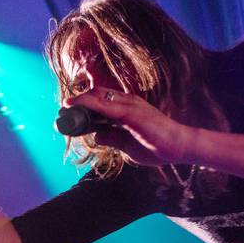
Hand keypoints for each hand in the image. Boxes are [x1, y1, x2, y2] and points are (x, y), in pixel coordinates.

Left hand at [64, 87, 193, 165]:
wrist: (181, 147)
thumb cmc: (158, 147)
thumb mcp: (128, 146)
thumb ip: (112, 138)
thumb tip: (96, 136)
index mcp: (127, 108)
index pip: (100, 101)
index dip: (83, 106)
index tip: (68, 115)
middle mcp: (127, 101)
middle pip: (95, 95)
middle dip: (77, 104)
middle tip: (62, 114)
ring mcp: (130, 104)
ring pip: (97, 96)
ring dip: (78, 103)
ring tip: (63, 110)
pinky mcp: (132, 111)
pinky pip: (105, 105)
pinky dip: (87, 104)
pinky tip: (75, 106)